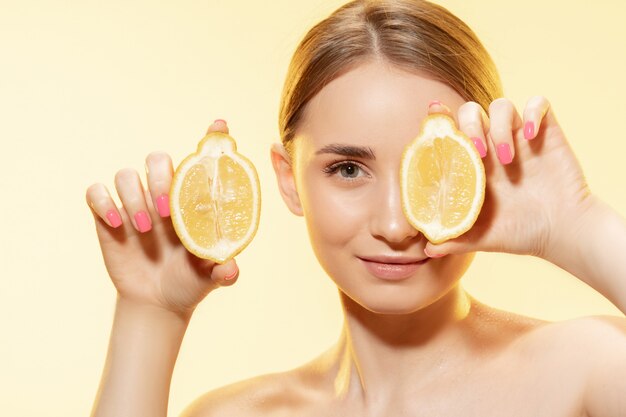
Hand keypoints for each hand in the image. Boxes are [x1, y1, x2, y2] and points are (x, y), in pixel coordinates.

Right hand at [86, 121, 238, 317]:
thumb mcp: (209, 278)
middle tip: (168, 211)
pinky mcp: (107, 215)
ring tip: (146, 229)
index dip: (209, 140)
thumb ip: (223, 272)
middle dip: (160, 178)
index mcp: (191, 201)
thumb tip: (231, 268)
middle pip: (157, 159)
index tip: (220, 124)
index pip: (200, 162)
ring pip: (126, 175)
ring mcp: (135, 203)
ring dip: (134, 197)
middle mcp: (163, 195)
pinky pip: (96, 192)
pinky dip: (103, 201)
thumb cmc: (189, 282)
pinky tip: (116, 223)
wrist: (159, 303)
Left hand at [424, 97, 593, 259]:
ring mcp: (518, 137)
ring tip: (505, 157)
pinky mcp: (545, 133)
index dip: (440, 119)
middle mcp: (492, 145)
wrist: (562, 231)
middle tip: (477, 153)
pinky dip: (533, 112)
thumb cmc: (520, 233)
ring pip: (500, 105)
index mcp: (471, 164)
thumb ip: (454, 240)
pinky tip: (531, 135)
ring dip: (498, 126)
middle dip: (469, 125)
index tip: (433, 112)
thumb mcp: (482, 238)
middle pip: (471, 111)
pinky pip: (539, 103)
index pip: (451, 131)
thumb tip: (427, 250)